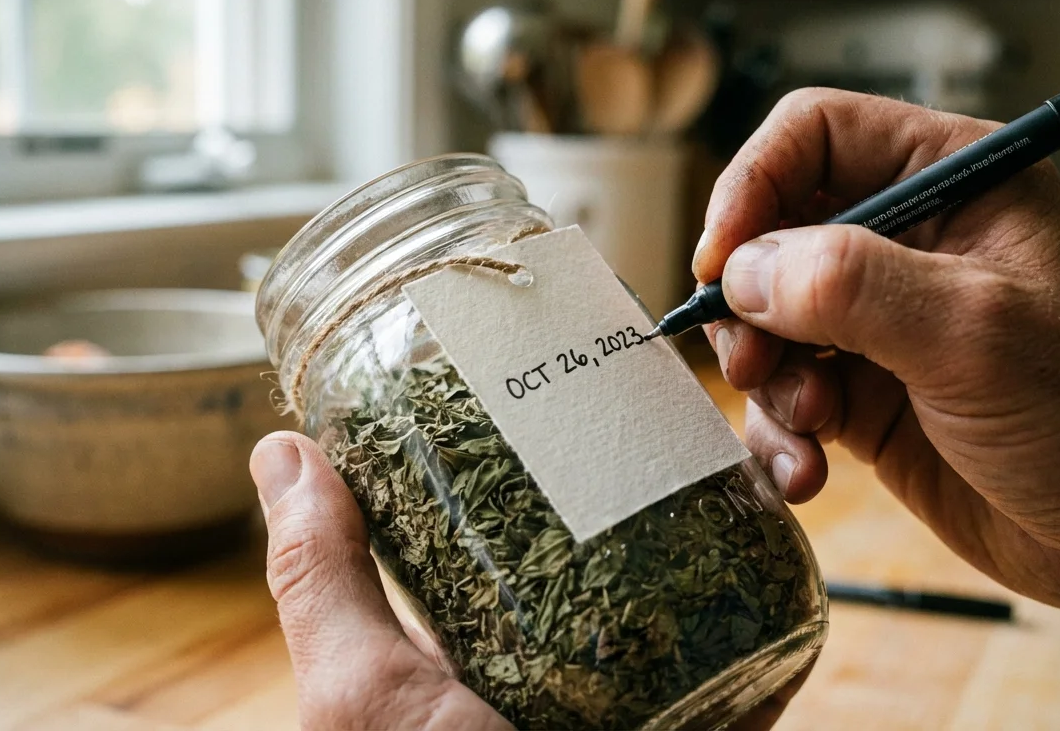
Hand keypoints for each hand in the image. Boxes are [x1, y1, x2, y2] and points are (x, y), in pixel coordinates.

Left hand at [249, 432, 808, 730]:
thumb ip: (321, 580)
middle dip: (643, 462)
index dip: (526, 443)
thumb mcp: (360, 695)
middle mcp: (569, 655)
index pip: (506, 518)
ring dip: (722, 505)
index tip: (546, 364)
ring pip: (694, 574)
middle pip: (612, 535)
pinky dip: (776, 578)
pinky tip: (781, 504)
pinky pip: (759, 643)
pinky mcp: (713, 716)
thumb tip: (277, 449)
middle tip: (660, 385)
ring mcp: (647, 688)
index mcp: (483, 638)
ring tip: (732, 428)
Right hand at [696, 89, 1059, 696]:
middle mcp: (913, 240)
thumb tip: (742, 270)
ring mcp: (886, 320)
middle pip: (775, 231)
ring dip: (766, 376)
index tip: (721, 261)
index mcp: (956, 180)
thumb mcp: (974, 334)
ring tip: (808, 425)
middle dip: (750, 301)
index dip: (754, 185)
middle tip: (751, 358)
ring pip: (768, 319)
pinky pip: (786, 393)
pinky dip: (781, 432)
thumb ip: (850, 287)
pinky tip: (807, 473)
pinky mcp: (868, 393)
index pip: (817, 135)